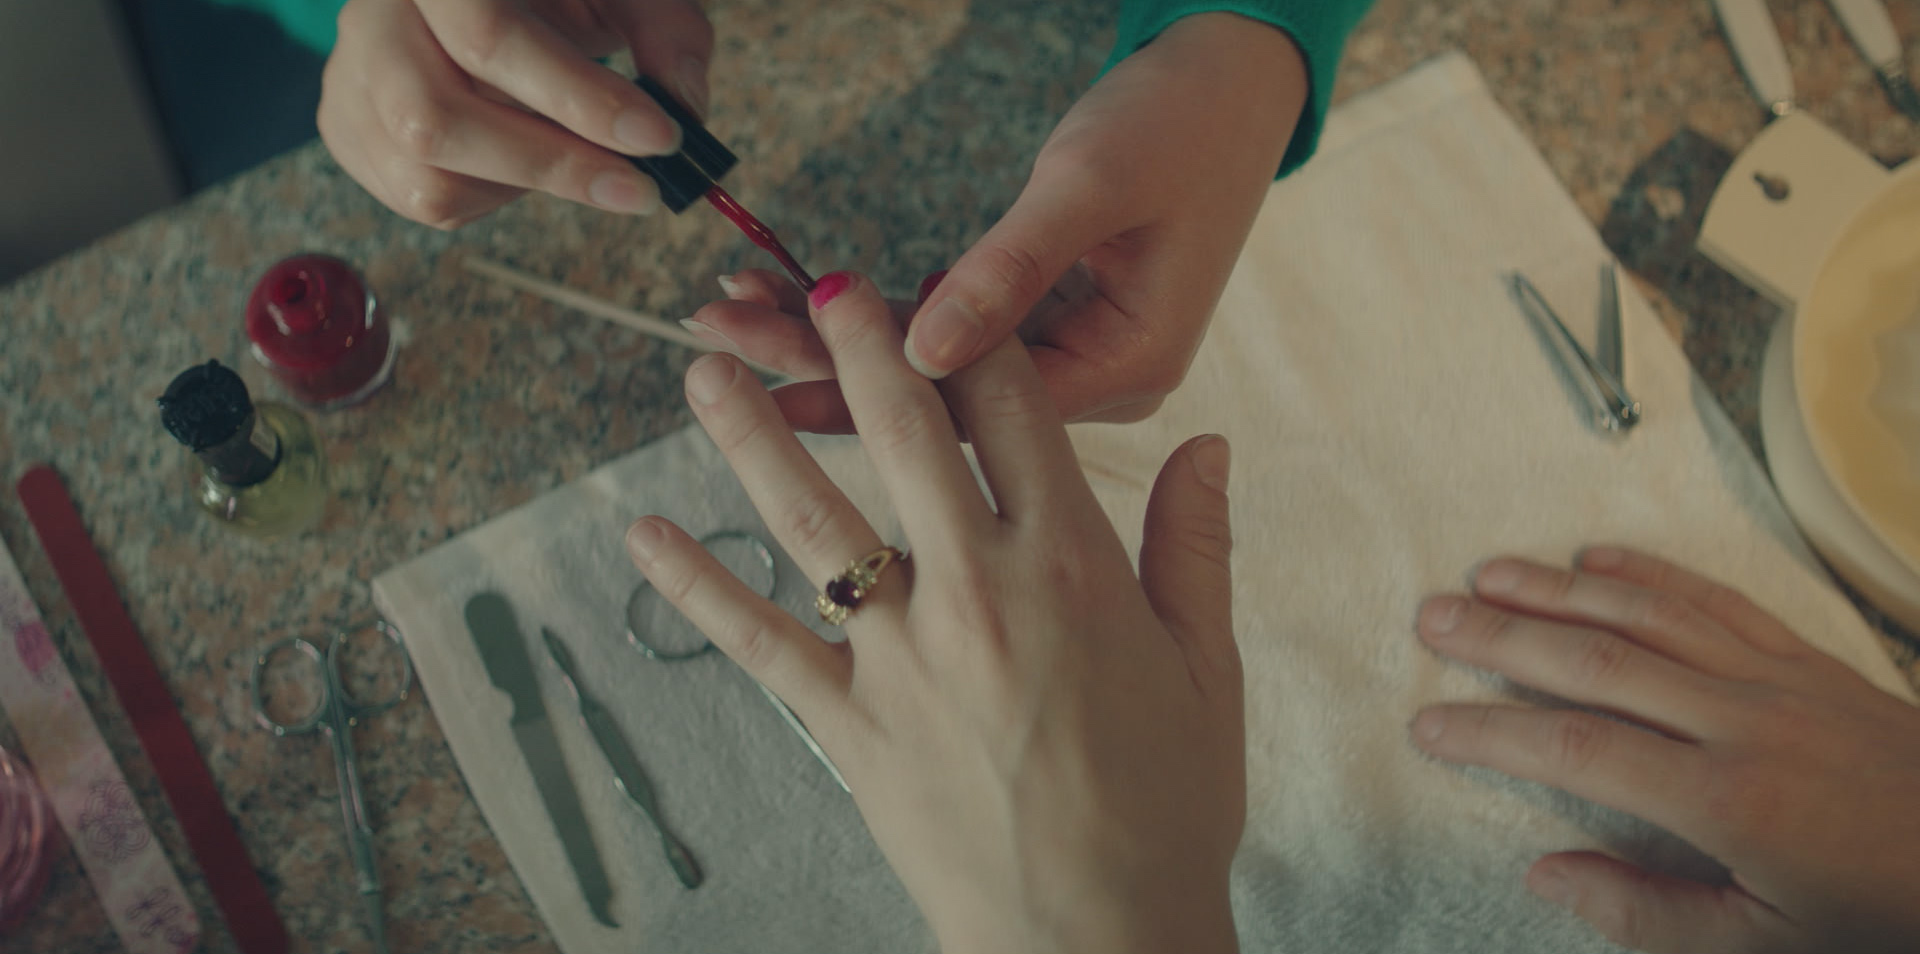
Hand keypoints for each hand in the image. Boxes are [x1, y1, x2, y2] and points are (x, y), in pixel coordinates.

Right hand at [319, 0, 712, 227]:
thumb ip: (666, 32)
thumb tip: (684, 107)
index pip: (490, 38)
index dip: (580, 98)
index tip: (660, 137)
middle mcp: (374, 17)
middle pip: (437, 118)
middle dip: (554, 165)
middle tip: (641, 189)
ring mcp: (349, 77)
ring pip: (425, 173)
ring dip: (520, 185)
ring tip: (571, 155)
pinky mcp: (346, 130)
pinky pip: (418, 198)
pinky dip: (488, 197)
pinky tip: (518, 159)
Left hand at [628, 272, 1244, 952]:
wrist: (1096, 940)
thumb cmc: (1167, 810)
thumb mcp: (1209, 670)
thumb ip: (1195, 545)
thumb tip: (1208, 443)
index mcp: (1076, 566)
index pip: (1015, 414)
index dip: (976, 338)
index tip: (943, 293)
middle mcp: (981, 592)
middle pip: (904, 436)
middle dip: (860, 345)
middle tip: (820, 284)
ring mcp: (903, 658)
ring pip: (813, 521)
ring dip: (753, 438)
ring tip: (705, 371)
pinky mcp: (850, 725)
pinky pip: (759, 642)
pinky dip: (697, 587)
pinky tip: (641, 535)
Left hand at [681, 12, 1306, 430]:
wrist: (1237, 78)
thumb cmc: (1179, 123)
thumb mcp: (1090, 188)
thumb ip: (1008, 272)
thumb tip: (916, 351)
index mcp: (1126, 370)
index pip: (974, 408)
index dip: (863, 392)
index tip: (766, 369)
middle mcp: (1097, 380)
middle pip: (940, 397)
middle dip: (825, 362)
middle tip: (718, 333)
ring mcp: (1073, 355)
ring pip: (936, 365)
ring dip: (839, 335)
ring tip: (735, 306)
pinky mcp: (1050, 321)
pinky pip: (954, 328)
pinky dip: (881, 311)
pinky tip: (803, 295)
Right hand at [1412, 548, 1919, 952]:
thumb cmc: (1881, 918)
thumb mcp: (1767, 951)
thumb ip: (1648, 913)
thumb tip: (1545, 873)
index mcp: (1727, 803)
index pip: (1577, 752)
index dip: (1492, 735)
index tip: (1428, 725)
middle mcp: (1744, 724)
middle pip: (1599, 664)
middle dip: (1504, 638)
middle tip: (1431, 616)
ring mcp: (1780, 682)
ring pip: (1650, 617)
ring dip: (1561, 591)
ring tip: (1489, 573)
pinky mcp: (1811, 663)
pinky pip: (1719, 600)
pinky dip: (1652, 574)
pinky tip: (1597, 559)